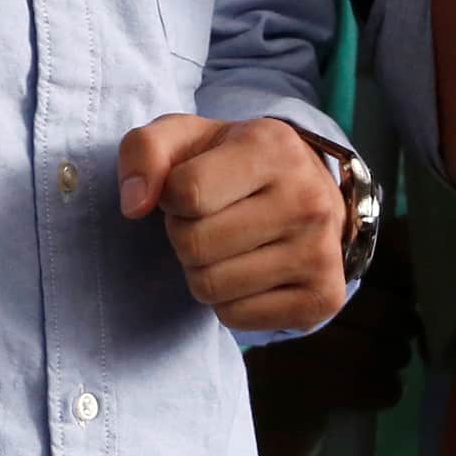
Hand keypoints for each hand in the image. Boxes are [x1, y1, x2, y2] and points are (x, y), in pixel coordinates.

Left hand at [117, 114, 348, 334]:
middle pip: (194, 244)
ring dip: (202, 270)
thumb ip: (144, 152)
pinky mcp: (323, 298)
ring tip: (228, 244)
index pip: (187, 192)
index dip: (170, 197)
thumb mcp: (186, 137)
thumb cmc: (232, 163)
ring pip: (210, 287)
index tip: (188, 189)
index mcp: (273, 147)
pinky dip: (227, 301)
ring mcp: (321, 253)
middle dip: (184, 235)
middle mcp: (307, 200)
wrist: (307, 193)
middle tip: (209, 220)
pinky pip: (234, 318)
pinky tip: (249, 270)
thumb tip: (133, 205)